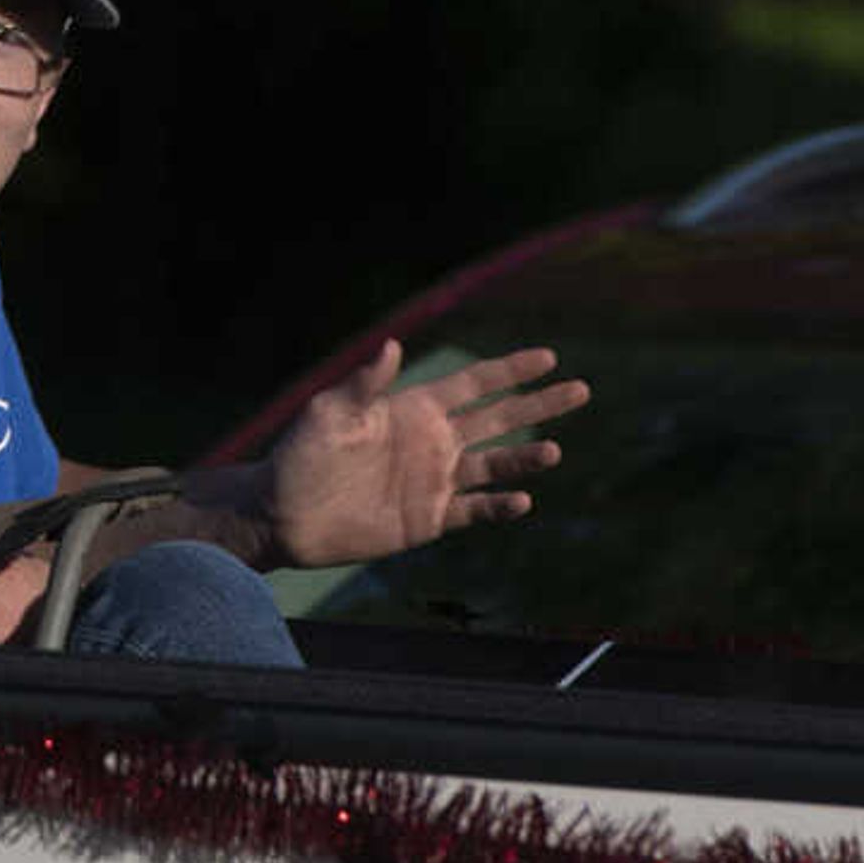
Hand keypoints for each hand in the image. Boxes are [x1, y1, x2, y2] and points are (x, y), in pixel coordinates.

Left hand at [260, 340, 588, 569]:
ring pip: (495, 465)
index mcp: (413, 409)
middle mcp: (432, 441)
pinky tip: (523, 499)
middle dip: (539, 405)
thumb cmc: (299, 456)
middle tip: (581, 390)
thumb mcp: (328, 413)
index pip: (474, 384)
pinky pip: (475, 509)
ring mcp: (434, 480)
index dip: (510, 371)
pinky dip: (499, 505)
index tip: (549, 357)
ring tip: (554, 450)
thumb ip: (365, 383)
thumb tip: (391, 344)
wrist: (282, 515)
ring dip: (525, 458)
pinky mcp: (429, 517)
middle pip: (499, 418)